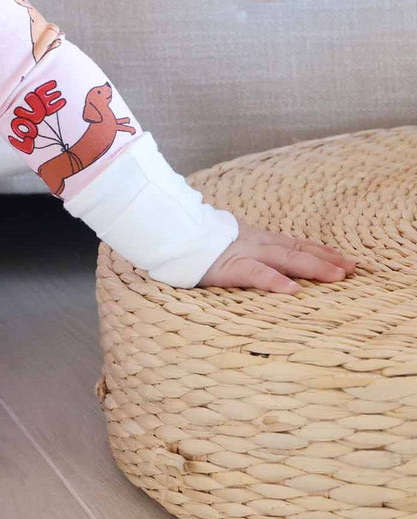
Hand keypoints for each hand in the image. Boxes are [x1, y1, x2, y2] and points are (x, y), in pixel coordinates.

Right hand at [197, 214, 357, 292]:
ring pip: (283, 258)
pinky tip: (293, 290)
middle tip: (355, 268)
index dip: (318, 249)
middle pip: (296, 249)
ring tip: (338, 276)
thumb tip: (253, 257)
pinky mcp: (227, 267)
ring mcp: (241, 252)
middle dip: (326, 259)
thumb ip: (239, 247)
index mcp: (251, 238)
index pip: (291, 242)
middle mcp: (252, 242)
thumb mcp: (220, 240)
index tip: (344, 257)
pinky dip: (275, 281)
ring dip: (312, 266)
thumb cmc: (187, 238)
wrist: (163, 228)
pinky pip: (254, 274)